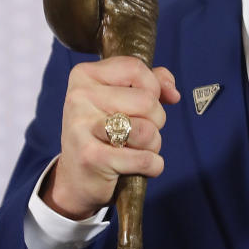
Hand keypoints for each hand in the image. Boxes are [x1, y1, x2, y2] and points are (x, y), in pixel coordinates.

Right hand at [42, 56, 180, 219]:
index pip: (136, 68)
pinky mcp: (91, 157)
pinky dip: (152, 166)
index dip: (153, 88)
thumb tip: (172, 92)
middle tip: (139, 133)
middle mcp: (79, 97)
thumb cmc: (103, 135)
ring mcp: (82, 127)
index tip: (146, 104)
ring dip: (153, 144)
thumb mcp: (120, 100)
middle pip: (147, 101)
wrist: (76, 179)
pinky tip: (137, 167)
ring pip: (147, 130)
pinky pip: (144, 159)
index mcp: (84, 75)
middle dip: (156, 120)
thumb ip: (149, 84)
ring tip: (136, 149)